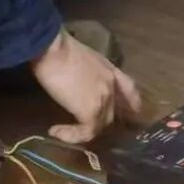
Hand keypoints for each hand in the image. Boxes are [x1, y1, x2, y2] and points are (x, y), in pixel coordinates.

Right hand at [31, 29, 142, 143]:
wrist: (52, 48)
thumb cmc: (57, 47)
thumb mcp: (79, 57)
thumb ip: (86, 72)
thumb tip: (74, 81)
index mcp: (109, 69)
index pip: (129, 89)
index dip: (131, 103)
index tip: (131, 112)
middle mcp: (111, 85)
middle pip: (113, 111)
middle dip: (98, 120)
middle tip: (79, 125)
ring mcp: (103, 99)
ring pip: (100, 124)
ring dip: (80, 130)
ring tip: (61, 131)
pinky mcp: (90, 112)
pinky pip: (86, 132)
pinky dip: (71, 135)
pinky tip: (56, 131)